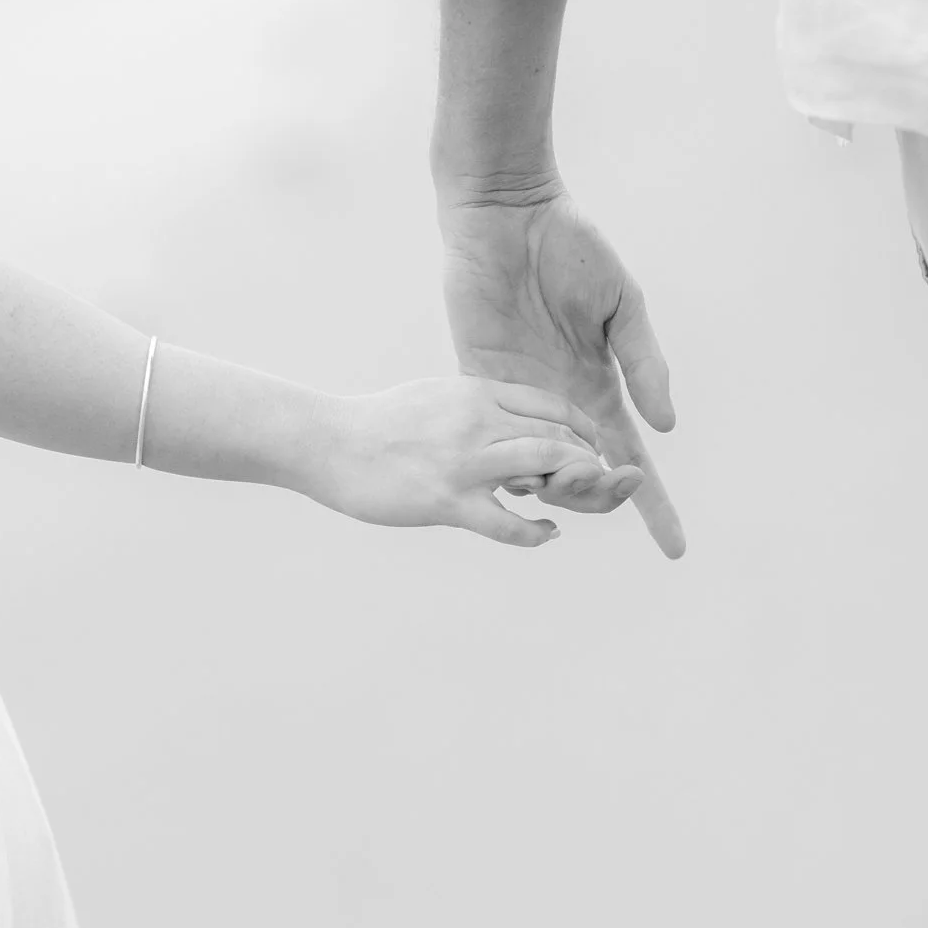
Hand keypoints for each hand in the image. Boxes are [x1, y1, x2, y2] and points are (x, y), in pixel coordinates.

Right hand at [317, 376, 642, 547]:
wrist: (327, 442)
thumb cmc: (378, 425)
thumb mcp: (435, 399)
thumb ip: (475, 406)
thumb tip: (502, 417)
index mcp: (477, 393)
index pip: (553, 405)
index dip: (583, 430)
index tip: (592, 450)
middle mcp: (479, 420)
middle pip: (560, 432)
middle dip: (590, 460)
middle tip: (599, 483)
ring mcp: (465, 461)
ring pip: (547, 464)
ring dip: (574, 486)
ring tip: (575, 503)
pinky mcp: (447, 501)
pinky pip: (508, 523)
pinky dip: (537, 533)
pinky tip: (546, 534)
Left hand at [436, 187, 682, 557]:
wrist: (507, 216)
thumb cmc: (571, 248)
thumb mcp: (621, 302)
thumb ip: (643, 362)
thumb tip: (666, 426)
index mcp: (600, 389)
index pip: (631, 462)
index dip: (652, 505)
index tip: (675, 548)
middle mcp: (561, 406)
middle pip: (585, 480)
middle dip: (603, 499)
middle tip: (610, 489)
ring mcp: (518, 400)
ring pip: (540, 473)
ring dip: (559, 489)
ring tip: (568, 480)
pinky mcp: (478, 386)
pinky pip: (496, 442)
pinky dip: (512, 465)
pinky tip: (521, 477)